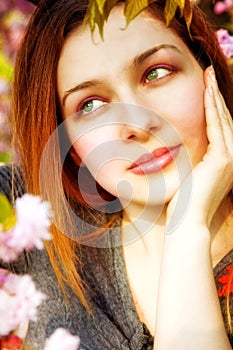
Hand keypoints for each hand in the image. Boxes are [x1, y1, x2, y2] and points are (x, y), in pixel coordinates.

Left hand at [167, 66, 232, 230]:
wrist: (187, 222)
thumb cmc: (184, 202)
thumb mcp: (188, 174)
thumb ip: (189, 159)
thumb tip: (174, 147)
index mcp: (223, 160)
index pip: (219, 127)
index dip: (214, 106)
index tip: (206, 88)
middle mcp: (231, 157)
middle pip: (224, 119)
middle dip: (216, 96)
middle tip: (209, 75)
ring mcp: (230, 159)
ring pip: (222, 120)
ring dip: (215, 97)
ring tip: (208, 77)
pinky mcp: (222, 160)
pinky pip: (217, 128)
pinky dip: (212, 110)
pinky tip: (206, 94)